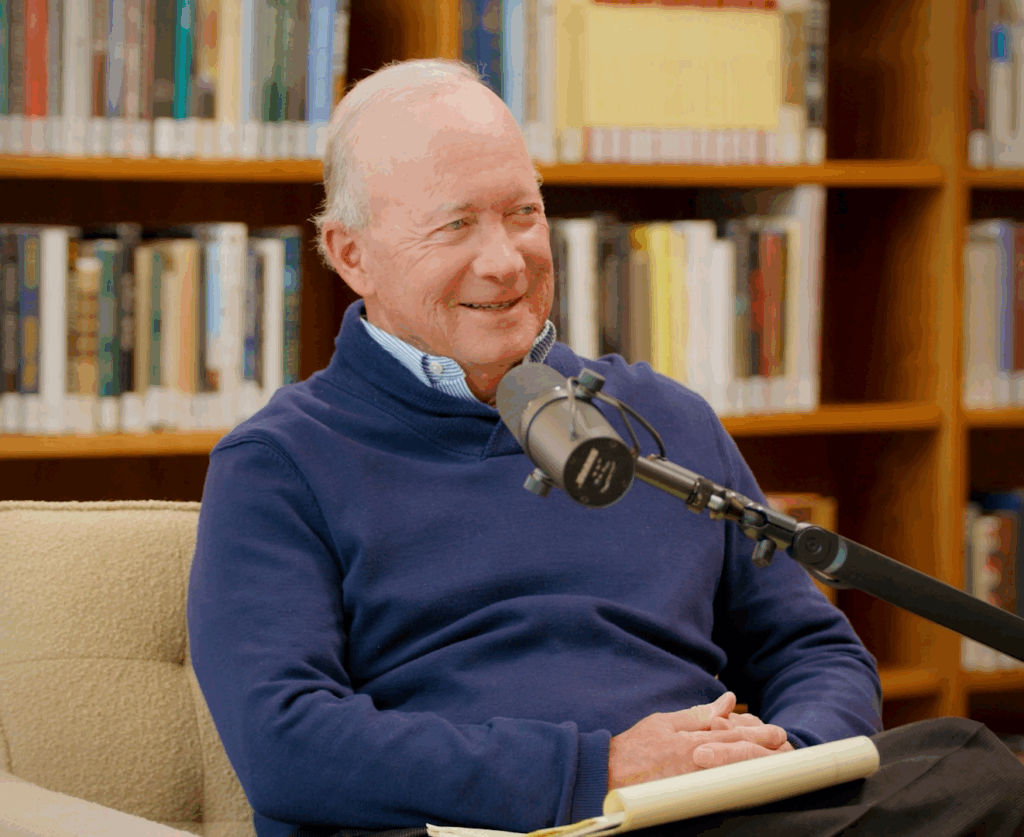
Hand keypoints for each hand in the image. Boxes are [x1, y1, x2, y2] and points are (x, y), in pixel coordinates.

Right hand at [607, 692, 792, 789]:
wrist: (609, 775)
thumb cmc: (635, 747)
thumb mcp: (665, 722)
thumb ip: (698, 715)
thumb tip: (726, 702)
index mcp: (691, 744)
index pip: (732, 737)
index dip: (758, 734)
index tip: (777, 731)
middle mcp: (697, 765)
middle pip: (738, 757)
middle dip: (764, 751)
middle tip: (785, 746)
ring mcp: (694, 784)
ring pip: (734, 774)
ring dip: (756, 766)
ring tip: (776, 762)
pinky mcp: (689, 798)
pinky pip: (720, 789)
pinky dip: (738, 782)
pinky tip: (751, 781)